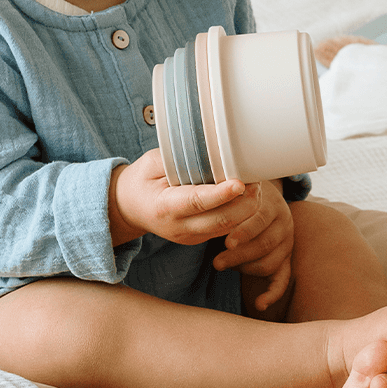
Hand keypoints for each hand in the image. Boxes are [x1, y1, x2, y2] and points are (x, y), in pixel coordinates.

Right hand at [110, 150, 261, 245]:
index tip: (240, 183)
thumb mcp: (153, 163)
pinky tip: (246, 196)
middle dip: (244, 203)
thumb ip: (179, 158)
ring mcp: (190, 236)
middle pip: (220, 220)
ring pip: (228, 228)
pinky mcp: (199, 238)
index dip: (221, 194)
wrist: (129, 208)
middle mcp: (178, 227)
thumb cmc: (143, 180)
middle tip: (257, 181)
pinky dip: (240, 214)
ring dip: (247, 209)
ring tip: (255, 186)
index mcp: (164, 207)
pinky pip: (225, 229)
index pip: (197, 202)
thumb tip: (210, 149)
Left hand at [213, 179, 294, 310]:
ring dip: (245, 268)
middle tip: (216, 262)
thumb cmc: (239, 197)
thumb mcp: (236, 193)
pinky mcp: (285, 260)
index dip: (244, 232)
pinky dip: (272, 294)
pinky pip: (282, 280)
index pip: (261, 220)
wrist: (261, 197)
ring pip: (270, 263)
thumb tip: (209, 198)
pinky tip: (260, 304)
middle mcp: (284, 224)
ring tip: (220, 265)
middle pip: (265, 244)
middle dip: (239, 255)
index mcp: (272, 205)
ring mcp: (286, 243)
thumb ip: (227, 199)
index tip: (226, 242)